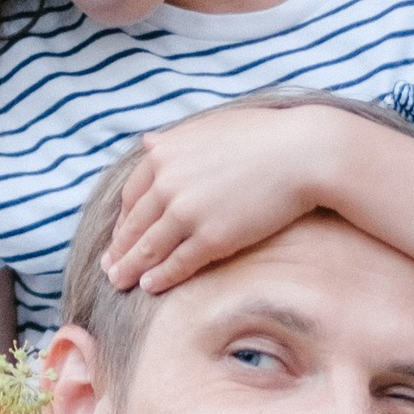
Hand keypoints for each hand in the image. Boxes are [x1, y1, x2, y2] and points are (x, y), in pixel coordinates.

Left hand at [102, 110, 342, 294]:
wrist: (303, 152)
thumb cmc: (263, 136)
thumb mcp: (210, 126)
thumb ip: (175, 138)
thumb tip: (147, 141)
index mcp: (165, 155)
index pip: (132, 195)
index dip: (124, 220)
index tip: (120, 236)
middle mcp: (169, 183)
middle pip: (134, 225)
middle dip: (120, 250)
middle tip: (110, 268)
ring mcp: (188, 212)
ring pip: (149, 249)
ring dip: (131, 269)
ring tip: (121, 283)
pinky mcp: (212, 237)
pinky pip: (178, 264)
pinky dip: (160, 278)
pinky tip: (151, 287)